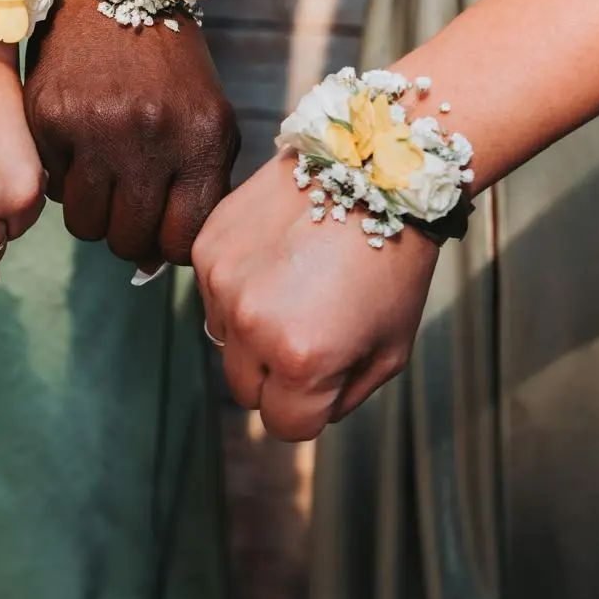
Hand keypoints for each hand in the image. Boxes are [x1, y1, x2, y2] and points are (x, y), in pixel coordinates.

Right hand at [25, 0, 238, 270]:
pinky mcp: (50, 119)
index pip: (181, 240)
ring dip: (94, 214)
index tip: (161, 231)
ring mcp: (96, 130)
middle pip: (130, 240)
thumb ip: (199, 186)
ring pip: (86, 225)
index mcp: (202, 140)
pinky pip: (54, 188)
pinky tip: (78, 145)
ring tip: (102, 181)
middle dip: (128, 235)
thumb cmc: (169, 65)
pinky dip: (65, 178)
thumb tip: (164, 261)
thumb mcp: (206, 117)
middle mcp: (150, 137)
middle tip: (126, 209)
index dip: (168, 247)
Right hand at [192, 153, 439, 440]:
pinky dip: (238, 288)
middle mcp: (251, 325)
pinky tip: (276, 260)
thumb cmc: (392, 261)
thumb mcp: (390, 348)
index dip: (308, 410)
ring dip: (252, 330)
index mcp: (302, 359)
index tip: (326, 379)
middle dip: (276, 376)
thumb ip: (343, 395)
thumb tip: (306, 412)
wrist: (372, 172)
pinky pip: (212, 295)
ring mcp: (222, 284)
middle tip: (311, 332)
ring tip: (295, 288)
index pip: (283, 426)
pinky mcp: (207, 248)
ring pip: (224, 342)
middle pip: (245, 390)